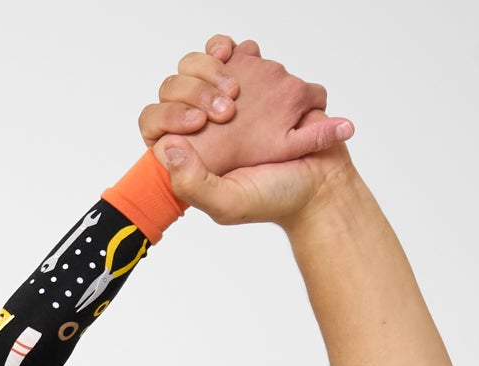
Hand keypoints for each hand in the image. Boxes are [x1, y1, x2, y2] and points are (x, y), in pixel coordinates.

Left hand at [144, 38, 355, 224]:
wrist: (323, 181)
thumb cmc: (276, 197)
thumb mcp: (228, 203)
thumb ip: (193, 184)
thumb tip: (168, 147)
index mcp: (188, 157)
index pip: (155, 125)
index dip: (167, 116)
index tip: (198, 123)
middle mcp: (201, 129)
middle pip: (172, 89)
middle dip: (193, 90)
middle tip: (227, 110)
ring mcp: (223, 103)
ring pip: (194, 67)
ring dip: (210, 69)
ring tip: (236, 91)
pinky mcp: (248, 80)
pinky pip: (223, 52)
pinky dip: (226, 50)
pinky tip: (238, 58)